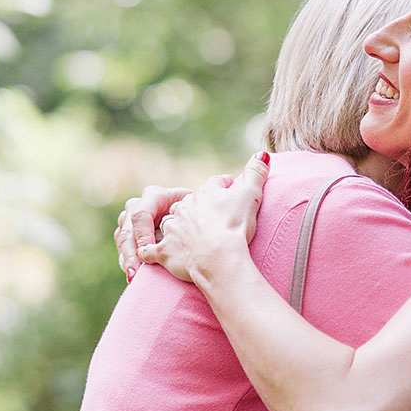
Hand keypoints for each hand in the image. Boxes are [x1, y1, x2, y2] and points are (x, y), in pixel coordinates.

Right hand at [115, 186, 191, 280]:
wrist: (192, 220)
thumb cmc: (198, 213)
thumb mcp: (199, 206)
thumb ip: (200, 203)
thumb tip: (213, 192)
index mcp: (154, 196)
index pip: (141, 214)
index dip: (143, 234)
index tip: (149, 251)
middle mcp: (137, 205)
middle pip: (128, 228)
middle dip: (131, 252)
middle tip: (136, 271)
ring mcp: (129, 220)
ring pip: (122, 238)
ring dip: (127, 259)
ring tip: (134, 276)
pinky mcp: (127, 234)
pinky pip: (122, 248)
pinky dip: (128, 262)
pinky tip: (133, 277)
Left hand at [140, 153, 270, 284]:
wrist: (219, 257)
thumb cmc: (235, 225)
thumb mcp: (251, 194)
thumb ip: (256, 173)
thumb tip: (262, 154)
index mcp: (205, 194)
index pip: (215, 185)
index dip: (223, 186)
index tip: (229, 188)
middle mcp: (184, 209)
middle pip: (188, 204)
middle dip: (195, 208)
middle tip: (206, 216)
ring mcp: (172, 230)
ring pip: (168, 223)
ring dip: (172, 227)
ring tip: (179, 233)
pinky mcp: (165, 252)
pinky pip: (150, 251)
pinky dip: (148, 251)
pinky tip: (147, 254)